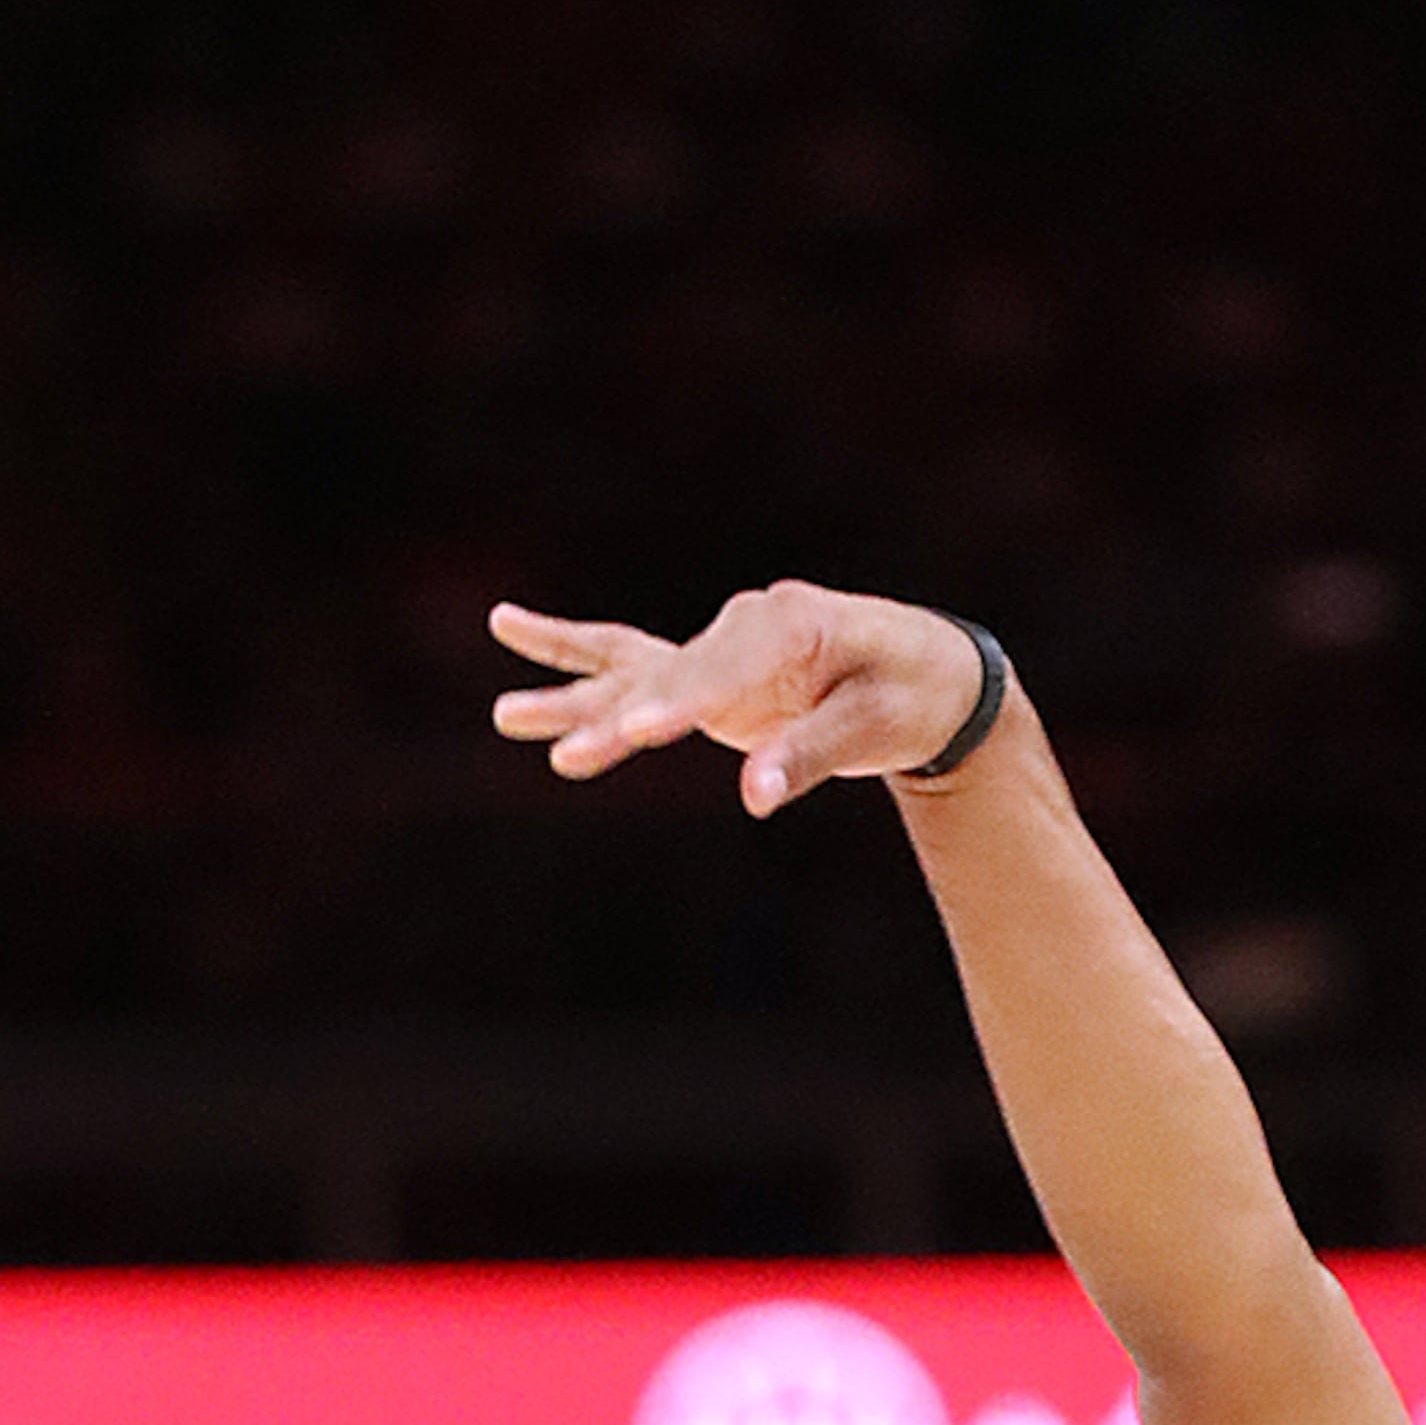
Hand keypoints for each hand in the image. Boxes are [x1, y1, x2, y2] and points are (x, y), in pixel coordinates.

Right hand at [491, 577, 999, 823]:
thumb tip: (752, 797)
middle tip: (568, 758)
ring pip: (632, 674)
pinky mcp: (705, 672)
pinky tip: (508, 627)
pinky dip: (571, 657)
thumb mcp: (873, 727)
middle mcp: (741, 627)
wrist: (921, 666)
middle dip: (616, 722)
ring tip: (504, 718)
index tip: (641, 733)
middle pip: (666, 680)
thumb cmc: (904, 694)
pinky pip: (627, 660)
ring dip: (573, 701)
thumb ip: (809, 756)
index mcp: (787, 627)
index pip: (721, 674)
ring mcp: (717, 647)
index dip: (680, 706)